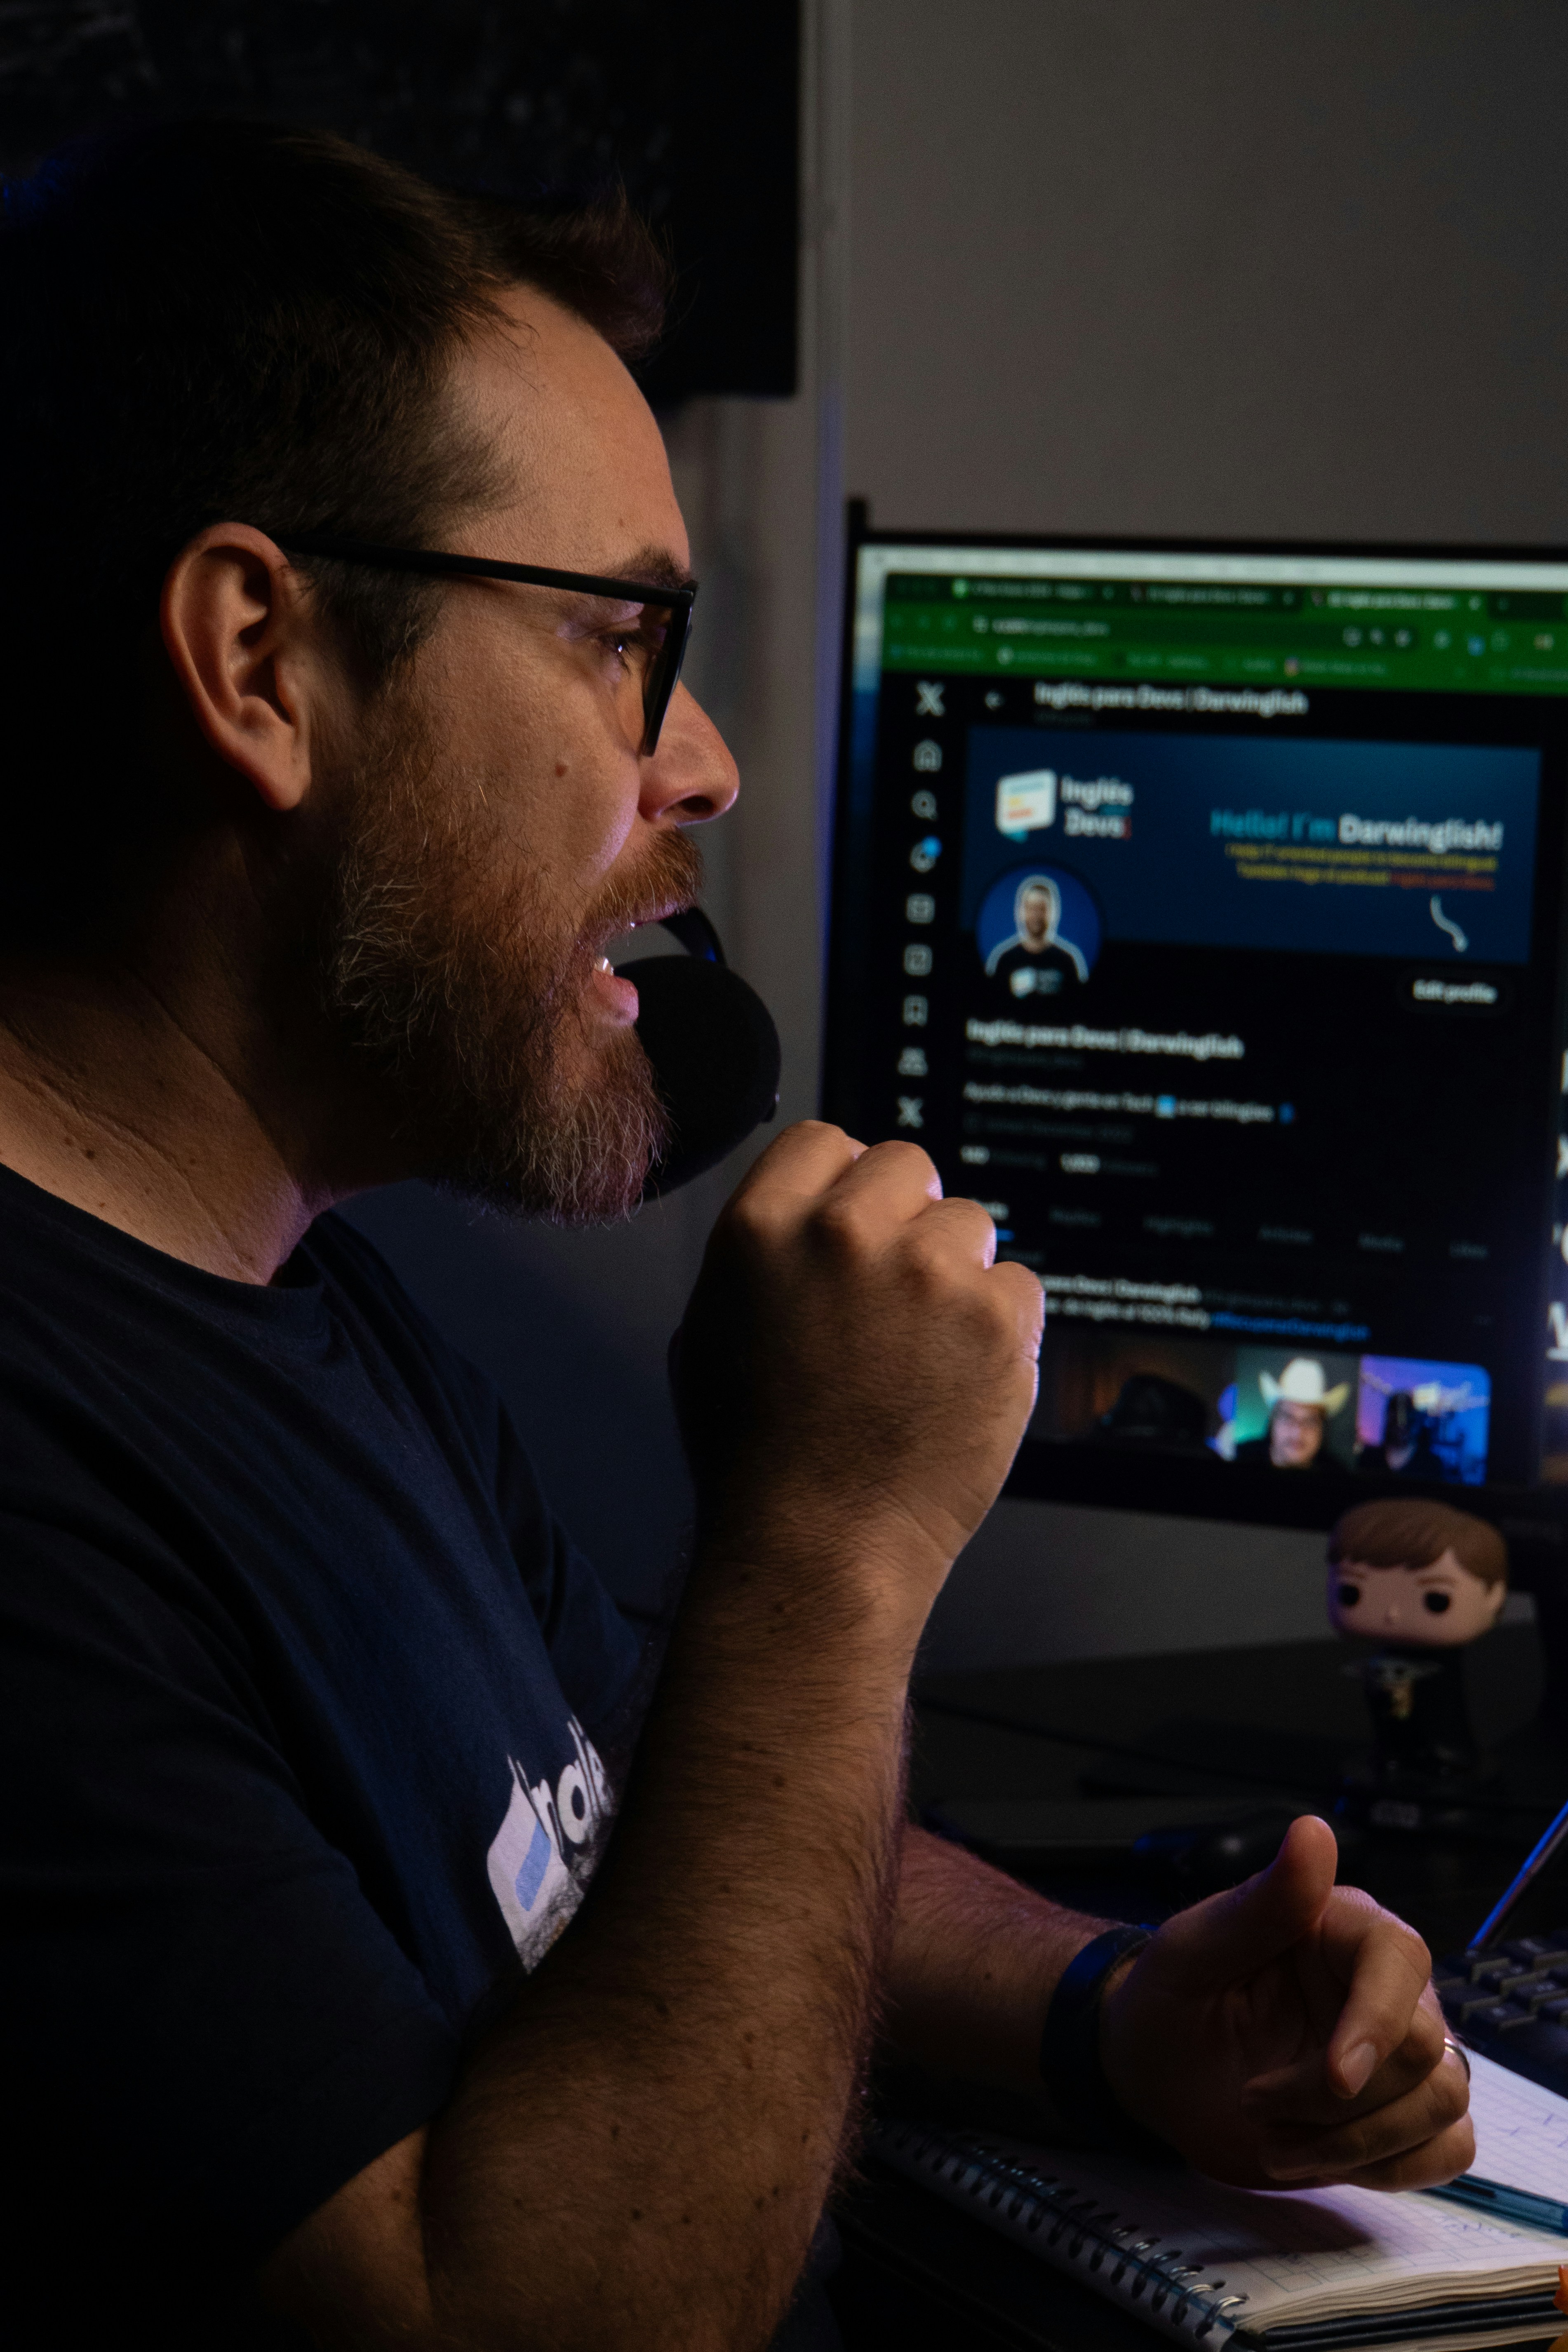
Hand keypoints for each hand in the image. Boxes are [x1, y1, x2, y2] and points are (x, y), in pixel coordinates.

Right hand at [672, 1121, 1043, 1598]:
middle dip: (905, 1218)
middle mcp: (844, 1233)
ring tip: (921, 1351)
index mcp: (762, 1227)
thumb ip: (767, 1253)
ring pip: (967, 1223)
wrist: (820, 1546)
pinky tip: (957, 1380)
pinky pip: (1017, 1287)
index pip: (825, 1141)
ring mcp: (928, 1273)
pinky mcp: (996, 1321)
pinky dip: (998, 1329)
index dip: (843, 1184)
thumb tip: (813, 1208)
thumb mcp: (711, 1330)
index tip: (853, 1228)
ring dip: (955, 1273)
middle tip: (893, 1294)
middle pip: (905, 1165)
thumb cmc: (757, 1455)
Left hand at [1101, 1816, 1472, 2189]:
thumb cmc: (1169, 1997)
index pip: (1400, 1960)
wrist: (1153, 2071)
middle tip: (1252, 2103)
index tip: (1338, 2077)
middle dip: (1334, 2099)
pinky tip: (1314, 2157)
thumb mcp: (1192, 1948)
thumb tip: (1312, 1832)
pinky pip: (1447, 2150)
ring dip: (1353, 2142)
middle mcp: (1384, 1988)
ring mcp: (1397, 2056)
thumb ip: (1263, 1902)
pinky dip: (1387, 2169)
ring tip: (1271, 2139)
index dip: (1377, 2021)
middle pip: (1422, 2048)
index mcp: (1341, 1928)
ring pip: (1441, 2104)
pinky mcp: (1399, 2116)